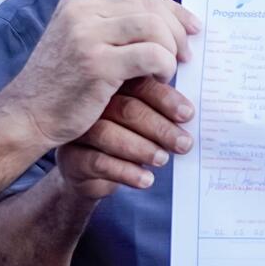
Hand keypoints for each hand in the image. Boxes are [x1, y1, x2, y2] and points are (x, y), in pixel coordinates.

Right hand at [0, 0, 197, 145]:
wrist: (28, 114)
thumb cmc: (63, 82)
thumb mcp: (82, 40)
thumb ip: (114, 24)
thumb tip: (168, 19)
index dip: (171, 9)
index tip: (191, 27)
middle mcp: (81, 10)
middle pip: (150, 6)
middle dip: (177, 28)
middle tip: (186, 52)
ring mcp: (87, 35)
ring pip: (154, 27)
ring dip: (171, 48)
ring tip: (171, 68)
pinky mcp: (96, 64)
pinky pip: (151, 55)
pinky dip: (164, 65)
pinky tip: (160, 78)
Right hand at [56, 76, 195, 199]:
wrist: (89, 174)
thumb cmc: (126, 140)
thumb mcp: (145, 125)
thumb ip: (165, 114)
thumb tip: (194, 117)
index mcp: (114, 87)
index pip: (140, 85)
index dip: (166, 99)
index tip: (189, 115)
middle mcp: (92, 104)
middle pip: (126, 109)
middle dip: (160, 127)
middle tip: (184, 144)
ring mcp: (77, 131)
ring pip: (108, 134)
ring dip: (142, 148)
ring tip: (163, 160)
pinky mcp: (70, 158)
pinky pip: (97, 162)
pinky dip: (126, 172)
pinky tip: (146, 180)